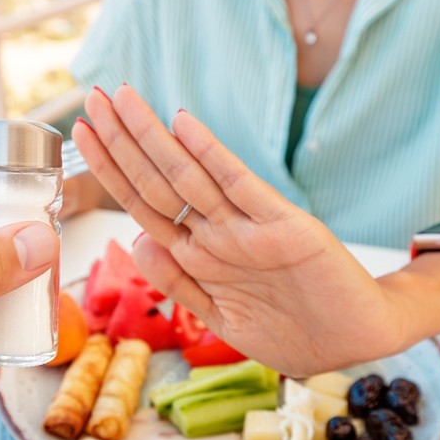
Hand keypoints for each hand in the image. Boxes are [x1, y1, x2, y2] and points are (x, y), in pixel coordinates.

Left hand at [72, 85, 411, 376]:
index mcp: (201, 256)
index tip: (83, 136)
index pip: (144, 204)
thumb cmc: (292, 329)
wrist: (357, 340)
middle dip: (121, 142)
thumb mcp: (224, 317)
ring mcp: (250, 230)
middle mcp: (219, 235)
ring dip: (151, 139)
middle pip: (159, 182)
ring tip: (120, 99)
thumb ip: (180, 284)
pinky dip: (213, 156)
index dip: (111, 171)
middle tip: (92, 99)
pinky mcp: (287, 229)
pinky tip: (184, 124)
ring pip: (189, 179)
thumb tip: (135, 240)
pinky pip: (242, 188)